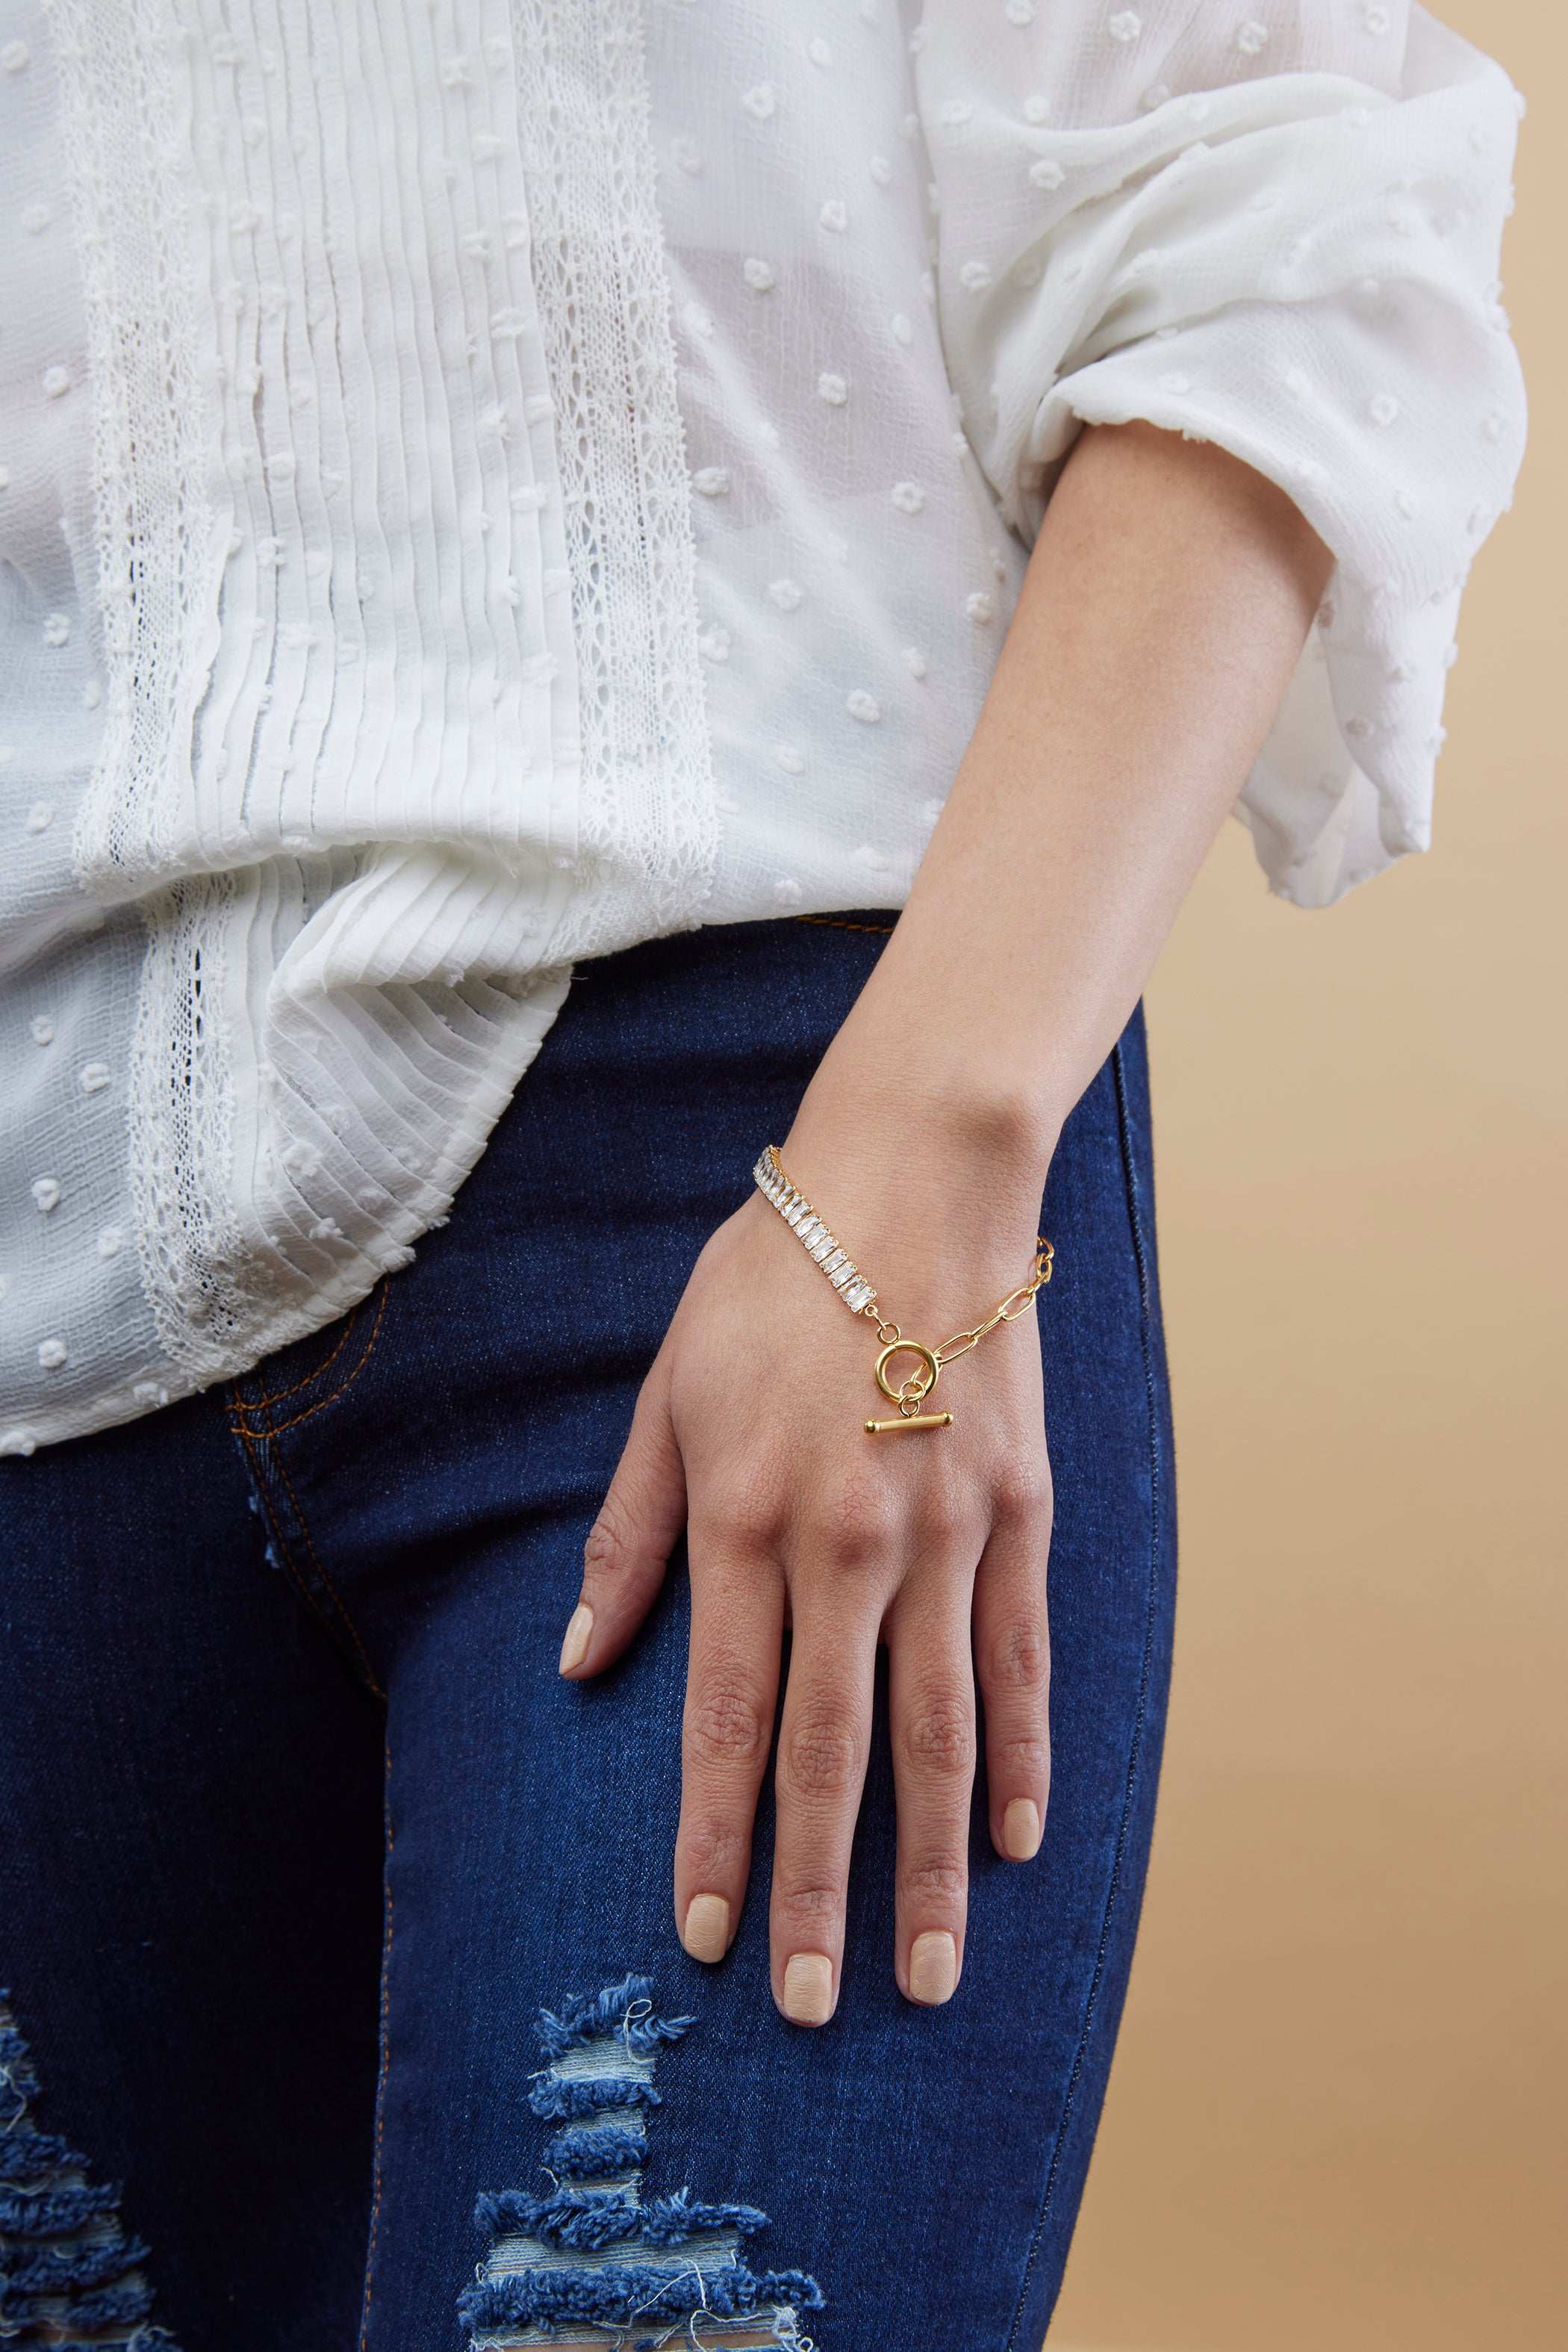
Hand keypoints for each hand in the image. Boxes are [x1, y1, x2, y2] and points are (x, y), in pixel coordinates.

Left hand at [557, 1073, 1055, 2023]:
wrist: (916, 1176)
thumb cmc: (770, 1279)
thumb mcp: (666, 1393)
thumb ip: (630, 1535)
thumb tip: (581, 1659)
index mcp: (744, 1519)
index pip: (722, 1717)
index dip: (710, 1838)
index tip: (706, 1938)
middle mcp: (846, 1544)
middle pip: (832, 1751)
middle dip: (819, 1890)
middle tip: (820, 2005)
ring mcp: (945, 1533)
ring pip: (938, 1731)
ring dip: (930, 1862)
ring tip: (929, 1969)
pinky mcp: (1019, 1511)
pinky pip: (1021, 1659)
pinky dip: (1020, 1755)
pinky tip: (1012, 1838)